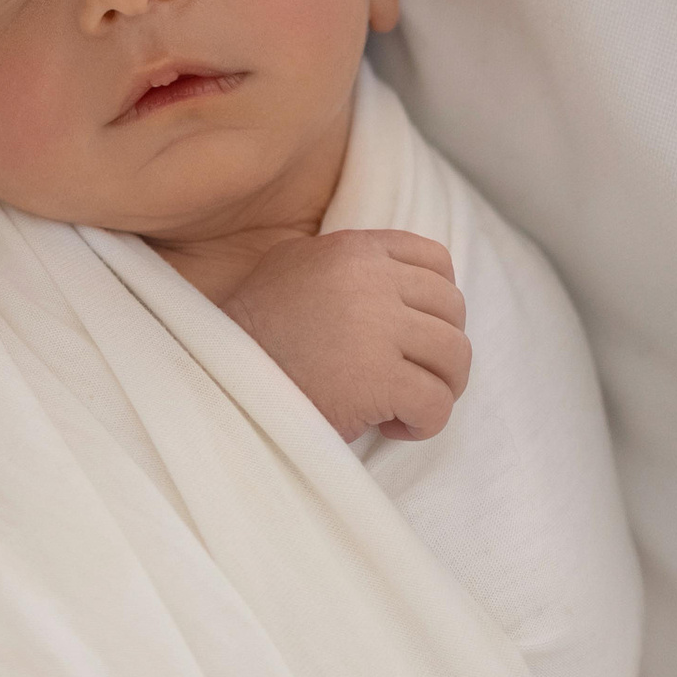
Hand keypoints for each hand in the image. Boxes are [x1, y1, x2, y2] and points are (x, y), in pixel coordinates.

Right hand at [226, 230, 470, 442]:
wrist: (219, 380)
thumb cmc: (255, 334)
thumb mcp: (293, 268)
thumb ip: (347, 265)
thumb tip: (400, 279)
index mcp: (354, 250)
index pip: (436, 260)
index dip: (439, 301)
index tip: (417, 332)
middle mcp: (371, 280)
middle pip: (453, 310)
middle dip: (441, 350)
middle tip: (411, 377)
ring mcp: (377, 328)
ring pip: (456, 356)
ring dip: (439, 388)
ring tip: (403, 404)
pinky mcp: (378, 379)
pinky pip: (436, 403)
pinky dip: (424, 423)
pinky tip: (392, 426)